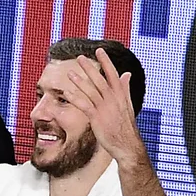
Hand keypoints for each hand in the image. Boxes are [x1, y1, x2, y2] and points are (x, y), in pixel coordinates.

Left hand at [66, 48, 143, 162]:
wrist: (127, 145)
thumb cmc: (125, 126)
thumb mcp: (127, 105)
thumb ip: (125, 88)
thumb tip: (127, 73)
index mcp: (121, 95)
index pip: (113, 74)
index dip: (106, 62)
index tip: (99, 50)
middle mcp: (114, 99)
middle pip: (100, 80)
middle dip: (89, 68)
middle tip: (80, 57)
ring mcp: (105, 109)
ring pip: (91, 91)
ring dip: (79, 82)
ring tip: (70, 74)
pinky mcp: (98, 119)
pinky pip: (85, 106)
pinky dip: (76, 99)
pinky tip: (67, 93)